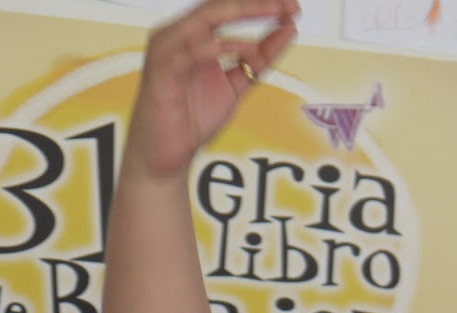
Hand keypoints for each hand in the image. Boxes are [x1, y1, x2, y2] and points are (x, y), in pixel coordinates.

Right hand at [126, 0, 299, 179]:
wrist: (166, 155)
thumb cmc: (193, 118)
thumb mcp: (236, 84)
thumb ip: (258, 60)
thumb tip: (288, 31)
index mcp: (193, 34)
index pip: (228, 8)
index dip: (261, 5)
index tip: (294, 7)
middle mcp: (177, 34)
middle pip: (219, 6)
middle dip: (257, 4)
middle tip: (290, 6)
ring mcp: (167, 50)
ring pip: (206, 19)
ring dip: (244, 14)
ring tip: (276, 16)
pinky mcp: (162, 71)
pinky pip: (193, 51)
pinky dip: (221, 47)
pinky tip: (248, 49)